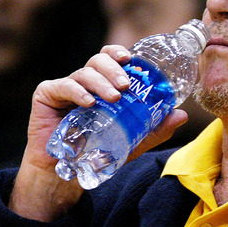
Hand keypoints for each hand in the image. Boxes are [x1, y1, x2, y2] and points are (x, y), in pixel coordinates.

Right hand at [9, 45, 188, 221]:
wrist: (66, 173)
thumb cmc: (98, 151)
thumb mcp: (133, 140)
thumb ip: (155, 128)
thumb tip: (181, 115)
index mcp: (103, 85)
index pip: (111, 60)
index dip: (119, 53)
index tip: (131, 58)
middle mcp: (85, 82)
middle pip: (98, 61)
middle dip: (113, 69)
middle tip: (125, 86)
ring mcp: (65, 87)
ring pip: (83, 73)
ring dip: (100, 82)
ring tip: (113, 97)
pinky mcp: (46, 95)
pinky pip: (61, 86)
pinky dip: (77, 91)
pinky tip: (89, 102)